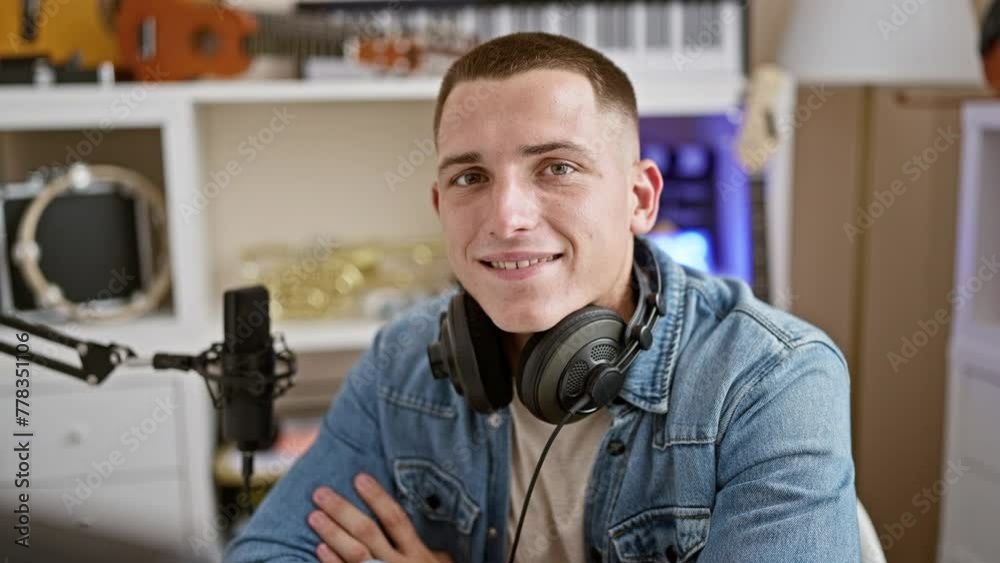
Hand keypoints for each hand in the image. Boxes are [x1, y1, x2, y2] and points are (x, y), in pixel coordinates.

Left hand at [308, 473, 452, 562]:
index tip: (359, 478)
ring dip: (333, 533)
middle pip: (369, 533)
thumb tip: (435, 547)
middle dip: (343, 511)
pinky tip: (319, 549)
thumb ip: (435, 557)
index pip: (396, 520)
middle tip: (320, 493)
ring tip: (314, 516)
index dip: (378, 498)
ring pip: (355, 554)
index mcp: (418, 556)